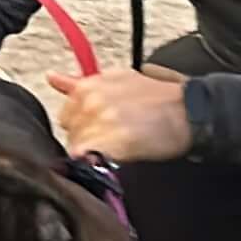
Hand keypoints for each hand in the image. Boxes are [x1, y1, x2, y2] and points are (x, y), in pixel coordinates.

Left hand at [48, 68, 189, 164]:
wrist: (189, 111)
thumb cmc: (158, 97)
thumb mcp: (117, 79)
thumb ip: (79, 82)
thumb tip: (51, 77)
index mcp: (88, 86)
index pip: (65, 115)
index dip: (82, 124)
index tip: (100, 125)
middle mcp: (90, 102)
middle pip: (70, 133)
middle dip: (86, 137)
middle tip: (114, 135)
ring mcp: (100, 123)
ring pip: (78, 150)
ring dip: (94, 152)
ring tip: (121, 144)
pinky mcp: (113, 144)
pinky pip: (90, 161)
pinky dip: (99, 163)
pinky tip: (118, 156)